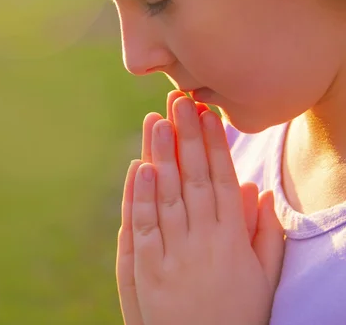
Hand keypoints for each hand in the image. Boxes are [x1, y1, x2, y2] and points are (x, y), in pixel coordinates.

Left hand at [116, 92, 283, 324]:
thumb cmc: (238, 315)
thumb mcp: (263, 278)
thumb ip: (265, 233)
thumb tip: (257, 190)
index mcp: (232, 238)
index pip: (222, 179)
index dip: (214, 145)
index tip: (208, 115)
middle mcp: (203, 239)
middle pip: (193, 178)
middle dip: (186, 137)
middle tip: (180, 102)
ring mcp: (174, 253)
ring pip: (167, 194)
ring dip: (162, 155)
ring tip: (157, 122)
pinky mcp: (148, 269)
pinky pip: (144, 226)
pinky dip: (141, 196)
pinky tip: (141, 167)